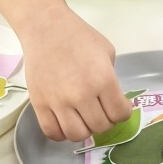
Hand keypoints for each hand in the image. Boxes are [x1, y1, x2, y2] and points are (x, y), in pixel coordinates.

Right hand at [20, 10, 131, 141]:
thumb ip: (111, 78)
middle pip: (101, 127)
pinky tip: (66, 122)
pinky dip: (62, 133)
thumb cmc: (79, 37)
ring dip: (85, 130)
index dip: (123, 113)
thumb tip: (112, 99)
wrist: (46, 28)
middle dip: (105, 121)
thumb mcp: (107, 52)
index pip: (120, 114)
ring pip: (77, 135)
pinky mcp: (39, 104)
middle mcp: (81, 95)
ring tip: (84, 118)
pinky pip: (52, 132)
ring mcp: (58, 102)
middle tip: (101, 110)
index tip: (120, 107)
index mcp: (103, 80)